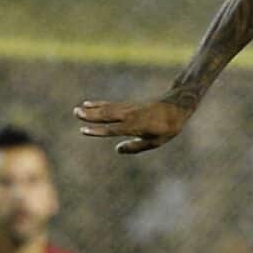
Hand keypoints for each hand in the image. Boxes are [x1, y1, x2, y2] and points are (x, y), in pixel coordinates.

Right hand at [73, 99, 190, 153]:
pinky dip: (100, 104)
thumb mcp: (155, 142)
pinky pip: (112, 105)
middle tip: (75, 113)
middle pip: (107, 115)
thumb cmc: (167, 128)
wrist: (176, 107)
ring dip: (92, 109)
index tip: (83, 130)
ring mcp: (129, 109)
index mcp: (135, 126)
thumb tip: (117, 149)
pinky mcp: (129, 106)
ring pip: (107, 109)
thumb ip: (136, 147)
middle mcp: (129, 116)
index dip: (98, 131)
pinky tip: (90, 103)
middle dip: (91, 115)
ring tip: (78, 109)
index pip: (112, 129)